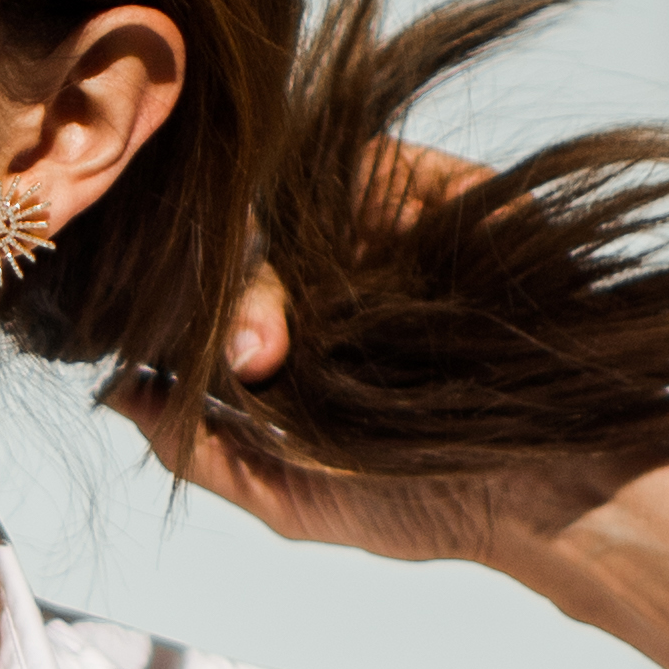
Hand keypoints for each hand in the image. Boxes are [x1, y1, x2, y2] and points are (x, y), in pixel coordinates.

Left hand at [100, 145, 668, 569]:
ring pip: (295, 202)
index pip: (210, 300)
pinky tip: (338, 251)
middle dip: (231, 296)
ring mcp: (383, 238)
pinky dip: (345, 189)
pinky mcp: (443, 199)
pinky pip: (374, 162)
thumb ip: (197, 447)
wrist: (556, 487)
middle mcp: (328, 284)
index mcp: (287, 345)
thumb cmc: (426, 505)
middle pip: (243, 244)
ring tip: (279, 324)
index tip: (203, 368)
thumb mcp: (286, 496)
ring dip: (275, 251)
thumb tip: (113, 394)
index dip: (188, 320)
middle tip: (256, 358)